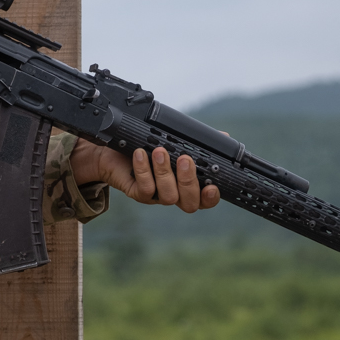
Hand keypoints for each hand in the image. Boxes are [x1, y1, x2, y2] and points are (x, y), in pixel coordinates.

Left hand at [69, 140, 219, 213]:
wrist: (115, 151)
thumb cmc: (149, 145)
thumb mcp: (175, 140)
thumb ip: (198, 141)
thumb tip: (223, 136)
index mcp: (186, 184)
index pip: (204, 199)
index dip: (210, 198)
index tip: (212, 186)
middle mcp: (174, 193)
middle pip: (189, 203)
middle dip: (189, 182)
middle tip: (185, 159)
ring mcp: (156, 195)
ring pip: (167, 196)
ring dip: (165, 172)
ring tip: (159, 151)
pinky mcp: (137, 192)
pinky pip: (145, 188)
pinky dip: (143, 170)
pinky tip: (140, 154)